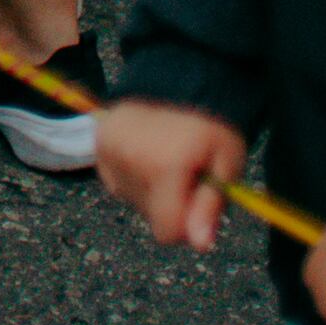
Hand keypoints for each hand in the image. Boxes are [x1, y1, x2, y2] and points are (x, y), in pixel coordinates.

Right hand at [93, 97, 246, 251]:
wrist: (177, 78)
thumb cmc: (209, 125)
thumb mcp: (227, 163)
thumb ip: (212, 206)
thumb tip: (200, 245)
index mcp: (164, 166)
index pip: (167, 231)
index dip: (188, 226)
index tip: (201, 203)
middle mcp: (129, 161)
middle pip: (151, 218)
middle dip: (173, 205)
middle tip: (189, 175)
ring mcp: (108, 154)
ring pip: (134, 202)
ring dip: (154, 191)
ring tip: (169, 161)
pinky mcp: (98, 149)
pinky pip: (119, 185)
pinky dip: (136, 178)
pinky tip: (149, 156)